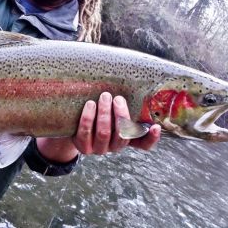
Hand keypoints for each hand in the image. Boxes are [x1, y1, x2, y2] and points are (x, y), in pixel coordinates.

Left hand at [36, 92, 160, 162]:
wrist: (72, 123)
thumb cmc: (97, 111)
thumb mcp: (111, 108)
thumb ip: (121, 101)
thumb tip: (132, 78)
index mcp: (126, 137)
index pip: (143, 144)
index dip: (151, 138)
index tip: (156, 127)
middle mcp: (115, 146)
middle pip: (122, 135)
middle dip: (120, 115)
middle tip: (117, 98)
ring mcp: (99, 148)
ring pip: (104, 134)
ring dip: (104, 114)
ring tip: (104, 96)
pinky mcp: (83, 147)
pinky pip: (85, 133)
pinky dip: (88, 118)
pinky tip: (90, 104)